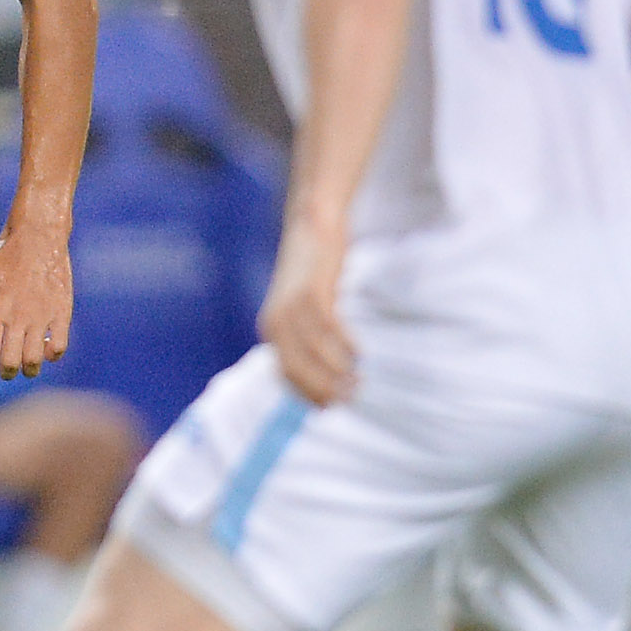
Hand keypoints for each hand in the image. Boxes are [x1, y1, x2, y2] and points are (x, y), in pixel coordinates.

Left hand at [0, 216, 72, 378]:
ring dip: (30, 369)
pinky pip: (59, 346)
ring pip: (35, 359)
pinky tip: (48, 351)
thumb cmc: (3, 254)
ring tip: (28, 368)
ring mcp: (41, 316)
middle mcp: (17, 317)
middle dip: (6, 372)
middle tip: (7, 372)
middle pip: (11, 362)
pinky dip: (53, 355)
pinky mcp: (62, 311)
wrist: (37, 234)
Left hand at [260, 217, 354, 405]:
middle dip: (324, 388)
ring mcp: (292, 307)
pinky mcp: (312, 291)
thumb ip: (305, 334)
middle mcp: (276, 321)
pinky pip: (329, 327)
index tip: (329, 407)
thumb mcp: (300, 305)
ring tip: (357, 381)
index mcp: (271, 328)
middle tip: (350, 398)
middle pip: (298, 368)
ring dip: (337, 371)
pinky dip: (345, 344)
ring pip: (314, 352)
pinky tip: (359, 353)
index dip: (307, 393)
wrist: (312, 224)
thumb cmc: (312, 269)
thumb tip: (322, 367)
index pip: (285, 374)